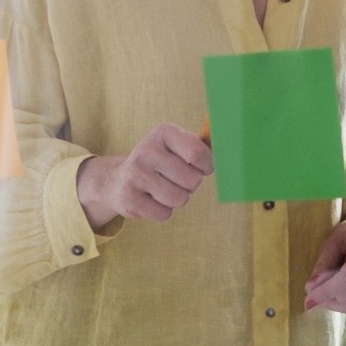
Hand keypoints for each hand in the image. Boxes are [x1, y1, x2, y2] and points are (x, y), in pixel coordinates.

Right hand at [74, 123, 211, 229]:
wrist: (116, 181)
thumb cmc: (158, 163)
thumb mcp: (175, 146)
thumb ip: (201, 147)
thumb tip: (229, 151)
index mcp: (163, 132)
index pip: (198, 153)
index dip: (207, 166)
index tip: (203, 168)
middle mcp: (146, 150)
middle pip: (192, 180)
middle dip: (191, 185)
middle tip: (179, 180)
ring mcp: (135, 174)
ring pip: (180, 198)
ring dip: (178, 198)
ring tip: (165, 189)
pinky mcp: (129, 198)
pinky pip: (164, 213)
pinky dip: (163, 211)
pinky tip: (152, 199)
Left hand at [305, 207, 345, 313]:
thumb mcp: (332, 242)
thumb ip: (322, 264)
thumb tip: (311, 289)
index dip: (327, 290)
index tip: (308, 300)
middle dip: (326, 292)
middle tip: (318, 282)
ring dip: (333, 298)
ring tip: (333, 281)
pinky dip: (342, 303)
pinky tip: (340, 290)